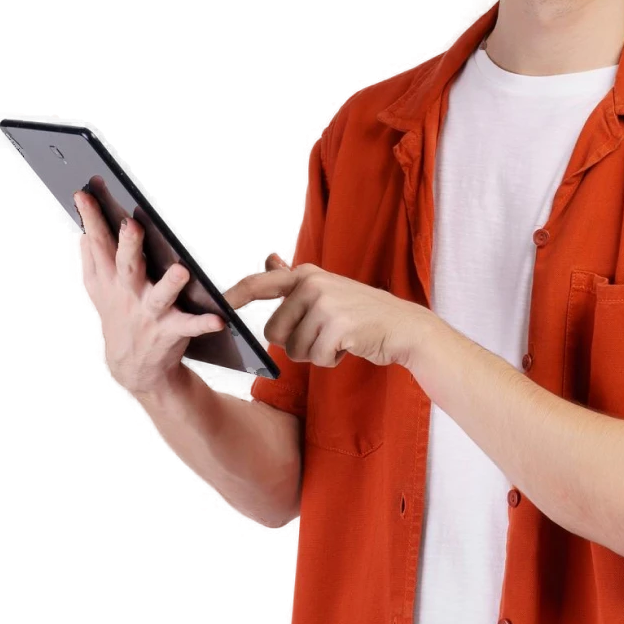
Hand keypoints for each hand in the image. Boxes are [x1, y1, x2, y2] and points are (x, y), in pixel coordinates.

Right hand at [72, 189, 225, 399]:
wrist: (132, 368)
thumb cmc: (120, 315)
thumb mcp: (100, 290)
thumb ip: (91, 259)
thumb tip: (80, 230)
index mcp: (112, 280)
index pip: (99, 244)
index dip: (92, 219)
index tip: (85, 194)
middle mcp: (129, 294)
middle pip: (127, 266)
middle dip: (129, 246)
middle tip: (133, 225)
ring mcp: (150, 313)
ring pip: (160, 296)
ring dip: (169, 285)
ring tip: (181, 271)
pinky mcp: (170, 331)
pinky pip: (189, 326)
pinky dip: (203, 323)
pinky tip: (218, 319)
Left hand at [224, 260, 430, 368]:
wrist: (403, 326)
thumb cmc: (361, 313)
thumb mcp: (326, 288)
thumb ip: (294, 282)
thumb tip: (266, 262)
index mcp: (306, 274)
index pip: (260, 285)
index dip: (235, 298)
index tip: (219, 306)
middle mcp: (312, 284)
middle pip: (274, 331)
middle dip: (295, 343)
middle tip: (322, 334)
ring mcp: (325, 303)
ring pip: (295, 349)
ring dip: (316, 353)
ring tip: (340, 337)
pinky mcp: (338, 326)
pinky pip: (317, 359)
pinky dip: (332, 360)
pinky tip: (349, 345)